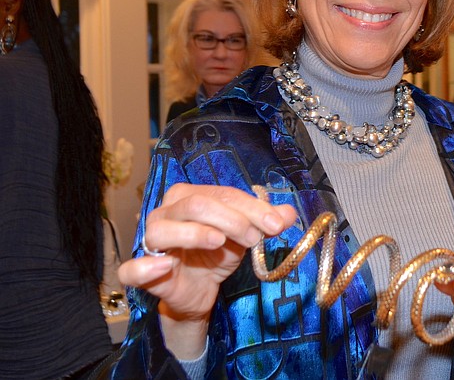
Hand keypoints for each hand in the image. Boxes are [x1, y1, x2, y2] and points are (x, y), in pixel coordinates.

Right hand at [117, 183, 295, 357]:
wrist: (201, 291)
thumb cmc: (218, 253)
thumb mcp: (247, 235)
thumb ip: (267, 222)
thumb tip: (289, 214)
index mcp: (190, 196)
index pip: (222, 194)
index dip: (251, 208)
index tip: (275, 225)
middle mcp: (166, 212)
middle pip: (196, 204)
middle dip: (231, 219)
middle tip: (254, 238)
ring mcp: (151, 242)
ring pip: (163, 229)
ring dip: (195, 233)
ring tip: (219, 242)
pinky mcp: (143, 272)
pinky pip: (132, 269)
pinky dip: (145, 266)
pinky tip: (166, 264)